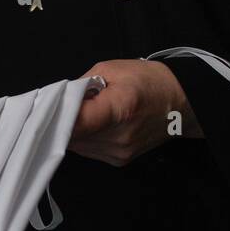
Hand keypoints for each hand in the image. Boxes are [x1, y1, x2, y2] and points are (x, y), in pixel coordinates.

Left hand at [69, 59, 202, 165]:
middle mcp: (120, 136)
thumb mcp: (111, 69)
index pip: (78, 122)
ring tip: (87, 112)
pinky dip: (84, 137)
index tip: (48, 108)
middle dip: (63, 120)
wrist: (181, 102)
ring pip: (76, 145)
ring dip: (73, 130)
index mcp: (120, 108)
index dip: (58, 116)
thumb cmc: (148, 81)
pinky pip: (88, 150)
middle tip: (67, 105)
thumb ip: (81, 86)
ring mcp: (120, 152)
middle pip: (72, 135)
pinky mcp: (119, 161)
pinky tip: (96, 124)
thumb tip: (58, 101)